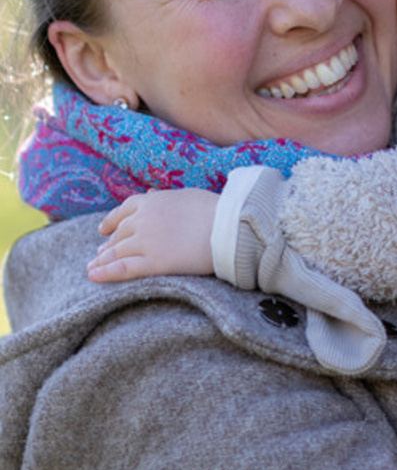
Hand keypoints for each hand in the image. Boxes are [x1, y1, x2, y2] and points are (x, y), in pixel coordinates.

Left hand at [90, 189, 219, 281]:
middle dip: (108, 244)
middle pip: (119, 234)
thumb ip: (165, 197)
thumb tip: (150, 193)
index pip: (124, 210)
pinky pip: (123, 269)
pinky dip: (106, 273)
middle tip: (100, 254)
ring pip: (117, 252)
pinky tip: (94, 276)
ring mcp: (146, 242)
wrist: (231, 227)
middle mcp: (144, 220)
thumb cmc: (216, 210)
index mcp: (152, 201)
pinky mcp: (154, 262)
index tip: (103, 230)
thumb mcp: (187, 195)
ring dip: (102, 260)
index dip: (111, 221)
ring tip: (93, 268)